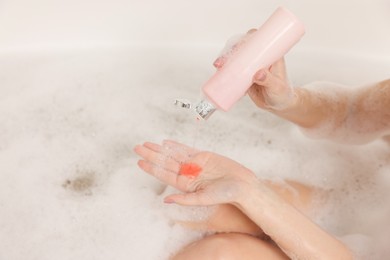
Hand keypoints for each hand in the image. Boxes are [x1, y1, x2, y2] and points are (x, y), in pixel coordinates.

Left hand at [134, 140, 257, 205]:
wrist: (243, 186)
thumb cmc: (226, 195)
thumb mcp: (204, 199)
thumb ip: (185, 199)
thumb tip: (166, 200)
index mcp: (186, 185)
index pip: (164, 175)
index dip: (152, 168)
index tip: (139, 162)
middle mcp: (188, 174)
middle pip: (166, 162)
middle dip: (152, 155)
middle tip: (137, 147)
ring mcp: (195, 164)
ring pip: (174, 154)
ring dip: (161, 149)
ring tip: (147, 143)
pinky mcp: (204, 156)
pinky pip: (186, 149)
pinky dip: (176, 146)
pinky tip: (166, 143)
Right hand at [213, 30, 296, 110]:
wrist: (278, 105)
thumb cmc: (283, 93)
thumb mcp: (277, 86)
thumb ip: (269, 80)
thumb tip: (258, 74)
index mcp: (270, 54)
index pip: (258, 40)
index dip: (246, 39)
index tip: (237, 46)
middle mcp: (259, 58)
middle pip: (242, 49)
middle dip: (229, 52)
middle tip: (222, 62)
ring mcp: (250, 67)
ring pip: (235, 60)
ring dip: (224, 62)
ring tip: (218, 68)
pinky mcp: (244, 77)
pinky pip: (233, 72)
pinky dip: (225, 73)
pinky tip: (220, 75)